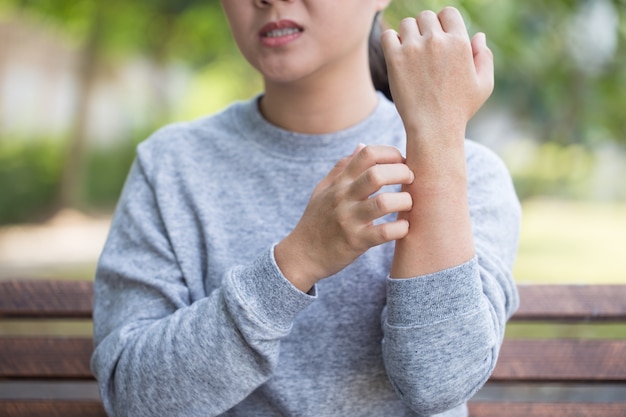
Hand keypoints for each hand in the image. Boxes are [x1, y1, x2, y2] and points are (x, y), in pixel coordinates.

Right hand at [275, 145, 413, 291]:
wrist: (301, 256)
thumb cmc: (316, 221)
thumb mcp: (323, 190)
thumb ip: (342, 168)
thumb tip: (361, 146)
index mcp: (340, 182)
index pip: (367, 153)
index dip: (390, 153)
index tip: (401, 161)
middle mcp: (343, 198)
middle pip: (377, 174)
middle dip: (402, 172)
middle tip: (411, 179)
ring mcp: (349, 220)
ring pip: (384, 203)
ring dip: (404, 201)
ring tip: (408, 203)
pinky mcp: (356, 242)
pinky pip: (384, 233)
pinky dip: (400, 228)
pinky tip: (403, 227)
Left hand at [381, 7, 493, 141]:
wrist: (434, 129)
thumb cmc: (459, 110)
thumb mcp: (483, 85)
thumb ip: (484, 57)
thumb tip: (478, 36)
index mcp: (460, 42)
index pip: (448, 13)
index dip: (443, 24)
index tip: (439, 39)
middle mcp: (437, 41)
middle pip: (426, 16)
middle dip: (425, 30)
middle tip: (423, 50)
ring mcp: (414, 48)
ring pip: (407, 24)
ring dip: (408, 35)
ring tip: (410, 55)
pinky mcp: (395, 59)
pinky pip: (387, 35)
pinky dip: (391, 42)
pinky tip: (397, 57)